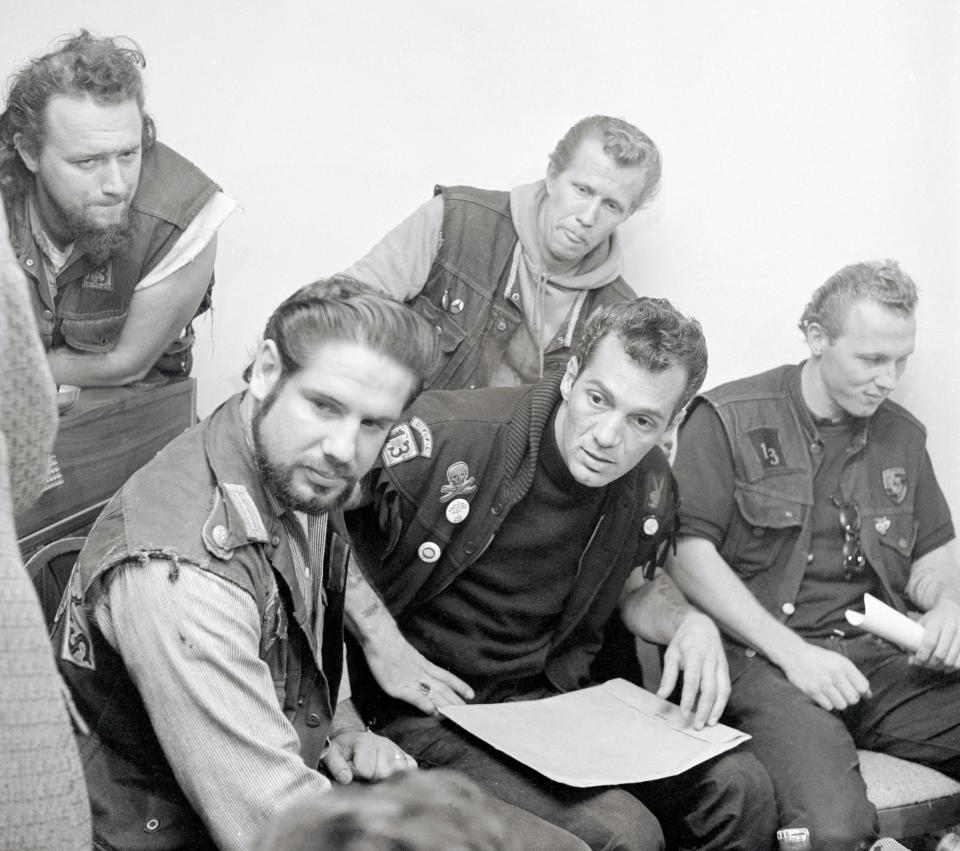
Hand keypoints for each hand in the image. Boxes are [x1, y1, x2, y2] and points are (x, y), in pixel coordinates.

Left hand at [323, 730, 417, 783]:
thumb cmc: (342, 749)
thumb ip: (336, 766)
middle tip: (363, 775)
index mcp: (365, 742)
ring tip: (374, 774)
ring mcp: (395, 748)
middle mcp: (383, 743)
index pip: (366, 770)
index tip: (351, 772)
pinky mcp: (403, 753)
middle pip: (383, 773)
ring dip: (385, 778)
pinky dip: (403, 773)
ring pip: (397, 772)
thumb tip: (346, 779)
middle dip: (371, 779)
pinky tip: (390, 775)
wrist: (352, 739)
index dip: (356, 776)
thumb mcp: (332, 754)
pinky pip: (411, 766)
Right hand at [363, 632, 474, 714]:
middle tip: (468, 710)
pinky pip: (413, 696)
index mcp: (423, 664)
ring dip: (445, 703)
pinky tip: (433, 712)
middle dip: (455, 699)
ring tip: (458, 712)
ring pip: (432, 692)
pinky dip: (424, 704)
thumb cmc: (389, 643)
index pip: (446, 677)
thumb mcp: (407, 654)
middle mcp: (420, 673)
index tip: (470, 694)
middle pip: (442, 687)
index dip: (459, 685)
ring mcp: (409, 680)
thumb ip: (416, 664)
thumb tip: (423, 672)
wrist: (379, 637)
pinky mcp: (397, 687)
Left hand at [657, 611, 729, 728]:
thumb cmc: (683, 642)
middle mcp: (710, 659)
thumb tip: (661, 696)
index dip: (689, 699)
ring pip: (723, 690)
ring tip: (709, 723)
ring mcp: (720, 664)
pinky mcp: (726, 668)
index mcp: (694, 654)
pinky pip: (727, 687)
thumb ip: (668, 676)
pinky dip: (723, 702)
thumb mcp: (671, 654)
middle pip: (710, 688)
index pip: (693, 681)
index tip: (684, 713)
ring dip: (717, 709)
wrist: (701, 626)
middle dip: (704, 709)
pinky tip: (715, 713)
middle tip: (696, 725)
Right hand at [779, 642, 870, 710]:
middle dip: (848, 697)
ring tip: (830, 693)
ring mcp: (822, 683)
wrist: (793, 654)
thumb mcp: (838, 660)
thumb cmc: (818, 658)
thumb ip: (854, 676)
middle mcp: (834, 674)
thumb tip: (869, 695)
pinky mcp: (812, 691)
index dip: (860, 691)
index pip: (863, 687)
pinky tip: (822, 694)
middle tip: (840, 691)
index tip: (853, 688)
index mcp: (843, 664)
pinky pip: (828, 707)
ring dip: (838, 701)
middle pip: (853, 699)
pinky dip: (827, 703)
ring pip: (842, 705)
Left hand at [912, 599, 959, 670]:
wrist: (952, 609)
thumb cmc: (934, 619)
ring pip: (952, 660)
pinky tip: (945, 667)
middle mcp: (951, 628)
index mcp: (936, 622)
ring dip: (941, 667)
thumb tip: (911, 662)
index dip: (923, 655)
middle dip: (931, 663)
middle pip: (940, 654)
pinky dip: (952, 668)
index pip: (929, 642)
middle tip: (925, 665)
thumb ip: (914, 640)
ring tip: (934, 666)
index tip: (917, 661)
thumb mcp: (922, 624)